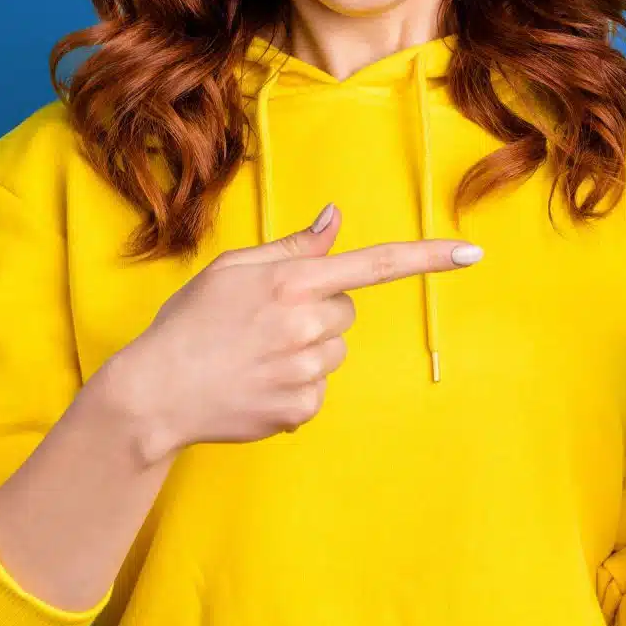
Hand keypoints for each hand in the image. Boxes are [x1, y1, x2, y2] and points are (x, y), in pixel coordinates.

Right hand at [111, 204, 482, 461]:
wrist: (153, 394)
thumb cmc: (189, 322)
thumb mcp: (234, 269)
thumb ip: (293, 246)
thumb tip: (336, 217)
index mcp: (292, 281)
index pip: (375, 265)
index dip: (428, 259)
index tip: (473, 253)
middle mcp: (306, 324)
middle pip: (347, 311)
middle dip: (318, 312)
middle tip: (267, 323)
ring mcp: (306, 371)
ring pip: (334, 351)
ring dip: (308, 350)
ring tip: (256, 356)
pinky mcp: (300, 409)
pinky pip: (318, 390)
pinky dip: (295, 388)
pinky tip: (256, 385)